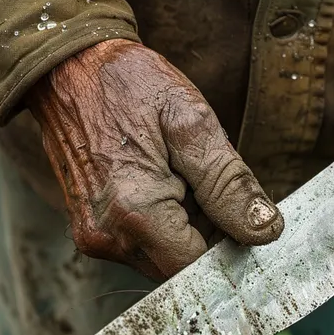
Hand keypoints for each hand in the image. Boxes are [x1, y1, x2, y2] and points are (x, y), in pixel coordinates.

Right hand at [26, 39, 283, 279]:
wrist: (68, 67)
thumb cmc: (131, 86)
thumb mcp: (193, 123)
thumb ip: (229, 183)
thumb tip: (265, 230)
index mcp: (135, 212)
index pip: (201, 266)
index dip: (231, 244)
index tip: (241, 209)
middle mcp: (108, 237)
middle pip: (181, 267)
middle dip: (208, 234)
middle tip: (208, 182)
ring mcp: (94, 236)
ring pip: (163, 258)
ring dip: (186, 229)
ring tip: (181, 177)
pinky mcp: (90, 229)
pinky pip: (142, 244)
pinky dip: (164, 223)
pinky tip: (164, 182)